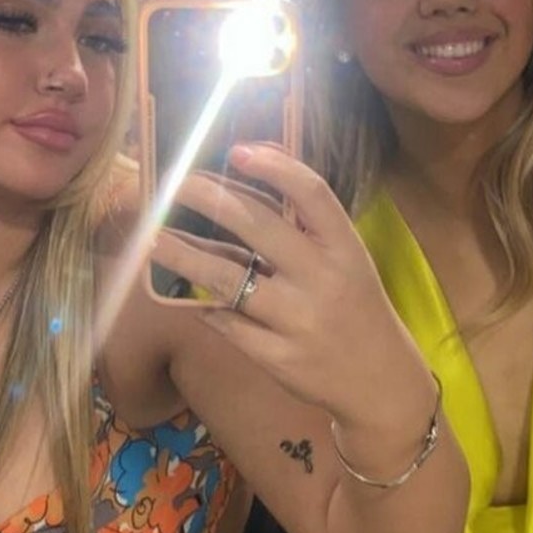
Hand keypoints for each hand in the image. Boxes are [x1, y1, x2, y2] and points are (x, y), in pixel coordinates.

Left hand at [150, 143, 428, 420]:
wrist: (379, 382)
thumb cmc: (352, 304)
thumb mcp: (344, 258)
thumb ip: (302, 220)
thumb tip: (250, 158)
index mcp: (344, 247)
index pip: (312, 194)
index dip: (275, 167)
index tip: (236, 151)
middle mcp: (323, 279)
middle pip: (259, 227)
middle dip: (210, 199)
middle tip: (176, 184)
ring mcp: (299, 320)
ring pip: (228, 278)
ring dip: (185, 256)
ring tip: (153, 240)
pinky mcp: (278, 358)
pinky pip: (228, 324)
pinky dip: (207, 308)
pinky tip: (190, 297)